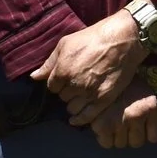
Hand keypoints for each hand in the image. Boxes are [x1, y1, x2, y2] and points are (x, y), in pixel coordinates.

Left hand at [31, 11, 145, 125]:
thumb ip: (49, 63)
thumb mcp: (66, 44)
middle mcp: (74, 84)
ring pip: (73, 108)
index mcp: (62, 71)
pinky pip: (87, 116)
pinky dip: (80, 119)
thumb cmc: (92, 38)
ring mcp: (89, 93)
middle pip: (63, 97)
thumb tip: (34, 77)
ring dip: (75, 102)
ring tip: (83, 94)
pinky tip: (76, 119)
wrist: (122, 40)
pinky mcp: (104, 99)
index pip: (52, 87)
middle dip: (68, 91)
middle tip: (78, 83)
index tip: (67, 78)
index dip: (59, 82)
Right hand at [89, 90, 156, 148]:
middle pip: (137, 143)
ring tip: (115, 123)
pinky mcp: (101, 125)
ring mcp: (118, 120)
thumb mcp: (149, 98)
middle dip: (132, 136)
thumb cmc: (131, 87)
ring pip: (121, 144)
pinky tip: (105, 126)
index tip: (142, 125)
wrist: (106, 74)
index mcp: (151, 108)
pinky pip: (106, 143)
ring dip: (118, 137)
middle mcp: (136, 115)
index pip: (155, 137)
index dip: (148, 133)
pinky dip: (105, 138)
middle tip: (126, 123)